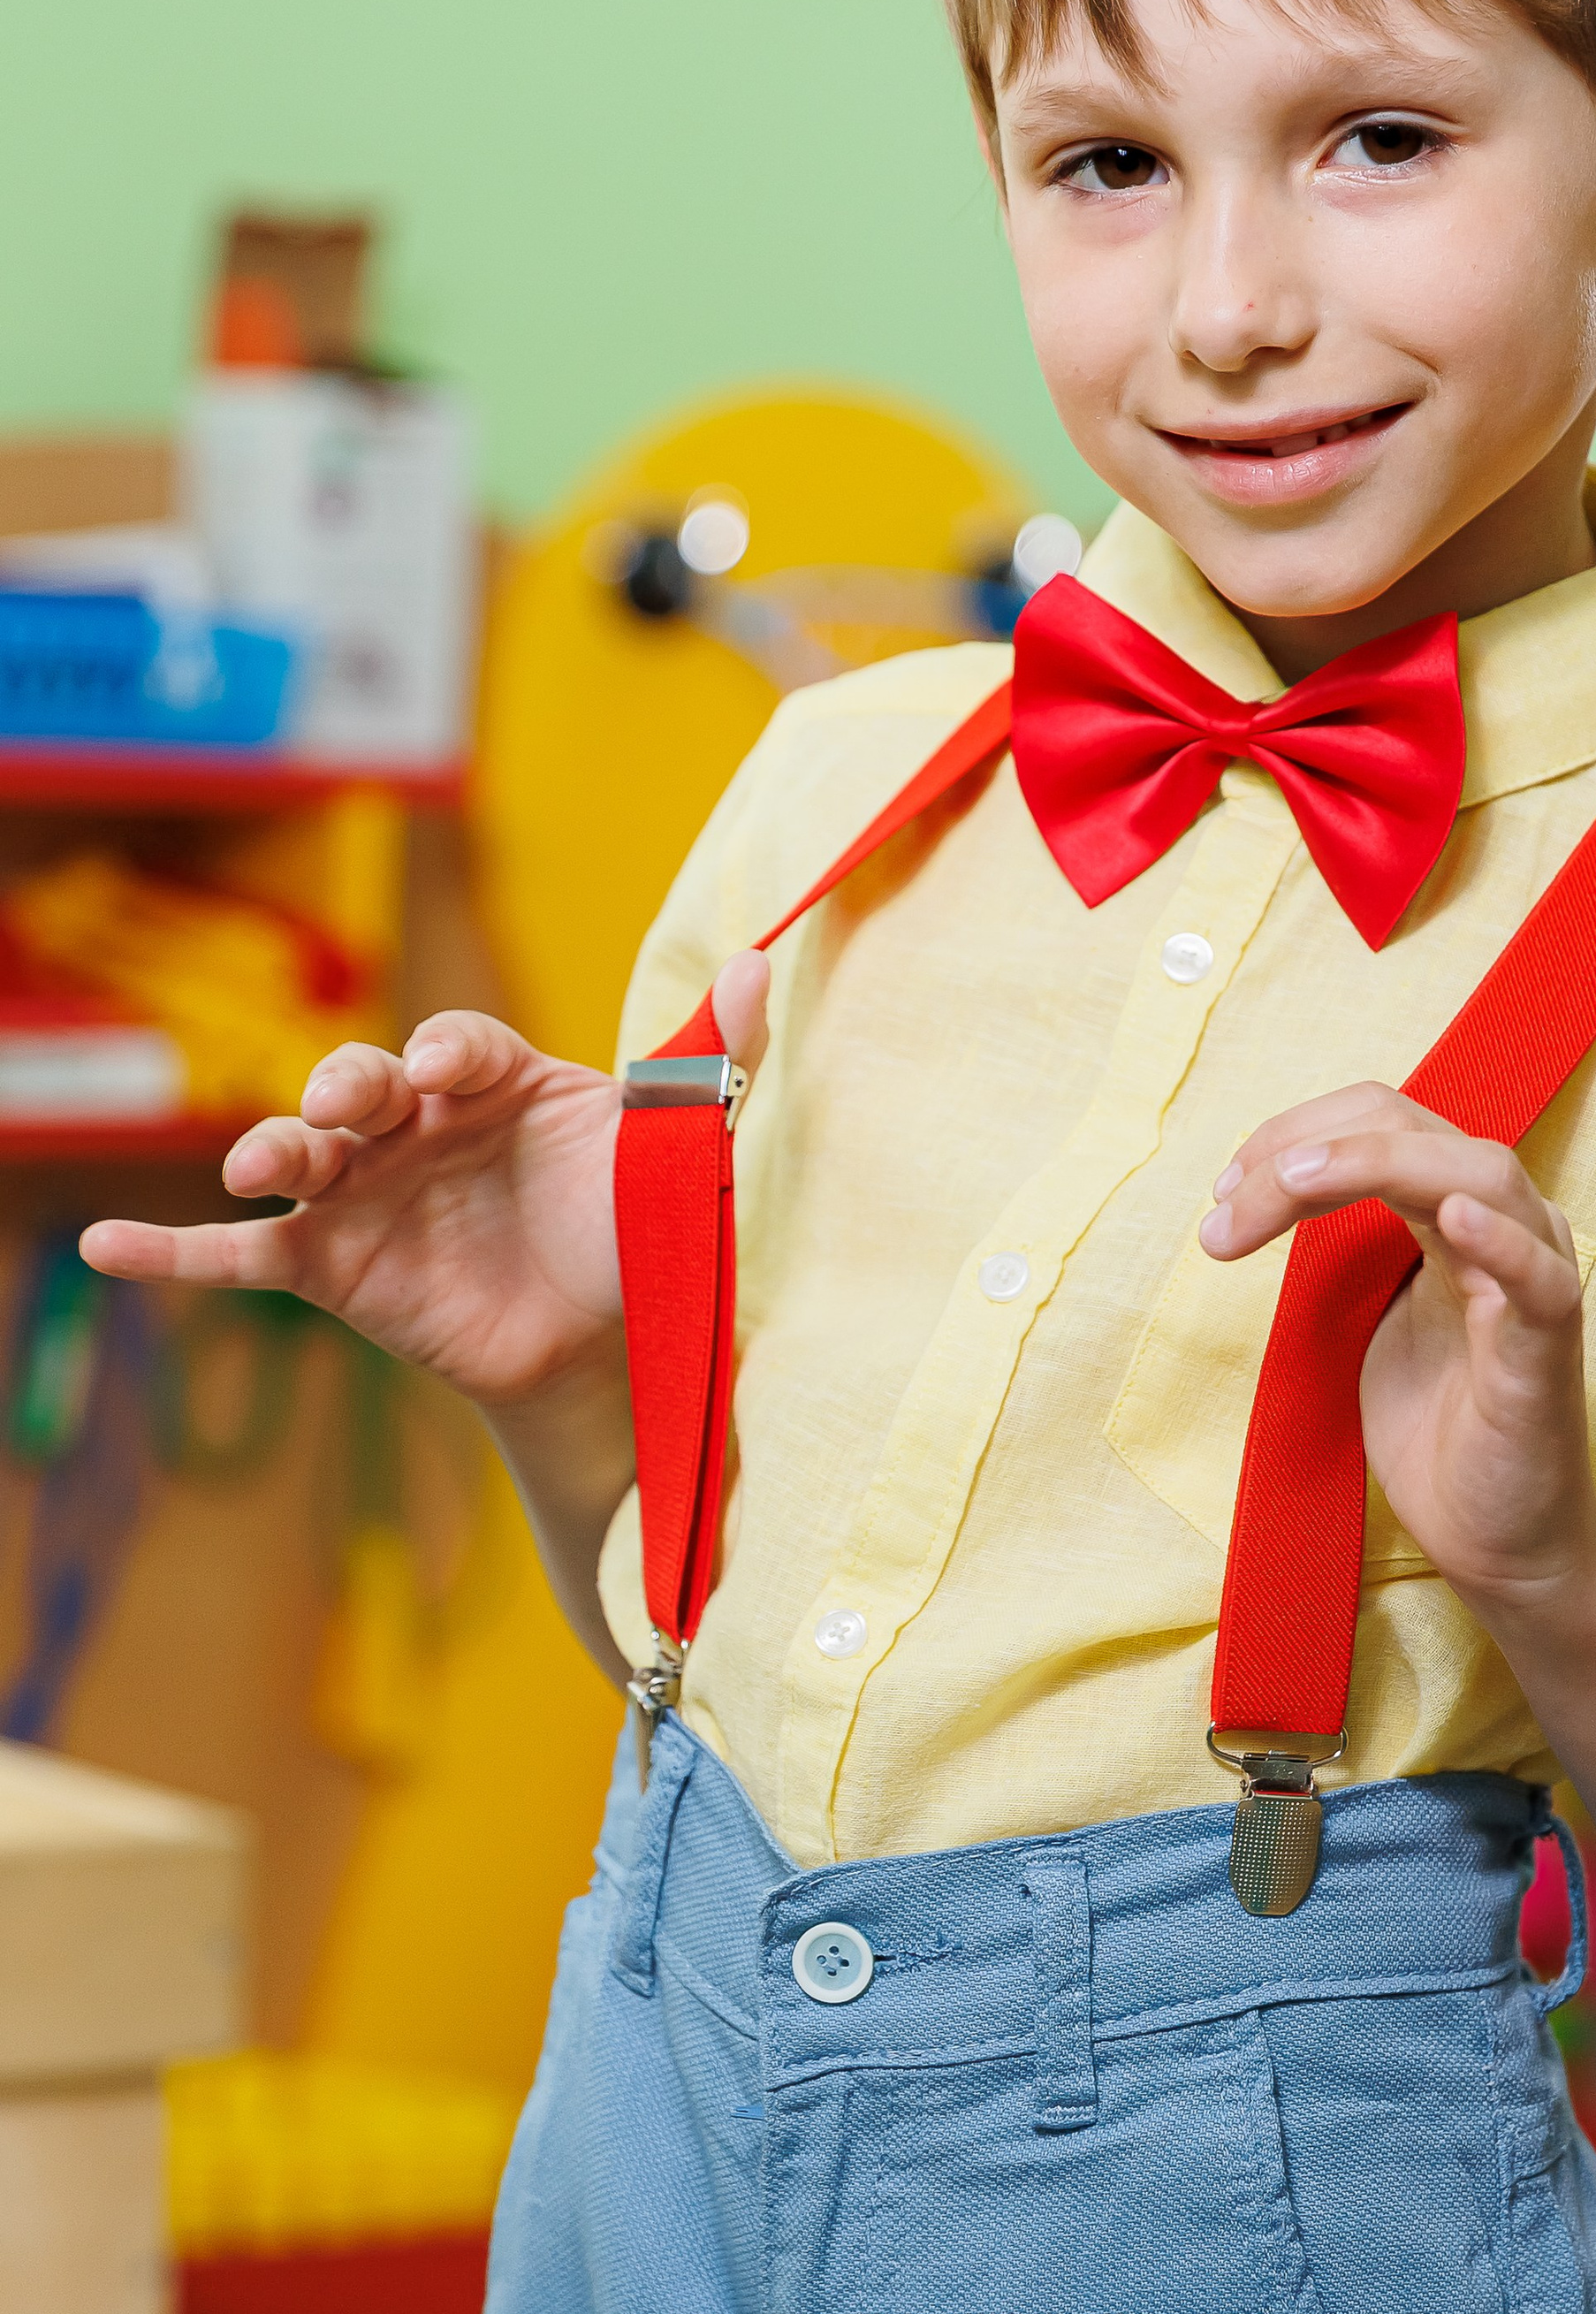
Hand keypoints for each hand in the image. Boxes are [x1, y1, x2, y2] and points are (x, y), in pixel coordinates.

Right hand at [79, 952, 771, 1416]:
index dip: (446, 1053)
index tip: (441, 1071)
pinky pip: (241, 1258)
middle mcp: (423, 1125)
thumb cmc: (649, 1230)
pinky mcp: (334, 1270)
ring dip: (273, 1144)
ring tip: (260, 1162)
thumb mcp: (689, 1152)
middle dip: (345, 1084)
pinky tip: (105, 1246)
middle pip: (363, 1082)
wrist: (620, 1346)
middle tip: (349, 1104)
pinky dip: (173, 1250)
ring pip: (300, 1153)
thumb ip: (719, 1066)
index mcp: (503, 1082)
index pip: (460, 1044)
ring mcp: (368, 1194)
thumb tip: (771, 967)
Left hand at [1198, 1081, 1595, 1611]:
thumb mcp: (1364, 1316)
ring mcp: (1532, 1278)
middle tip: (1223, 1204)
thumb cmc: (1436, 1428)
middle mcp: (1501, 1223)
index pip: (1377, 1120)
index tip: (1221, 1190)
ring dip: (1373, 1163)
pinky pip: (1539, 1278)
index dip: (1293, 1134)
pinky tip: (1453, 1217)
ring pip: (1476, 1173)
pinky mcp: (1548, 1348)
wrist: (1497, 1540)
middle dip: (1304, 1148)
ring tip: (1290, 1184)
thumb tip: (1249, 1197)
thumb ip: (1338, 1248)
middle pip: (1410, 1127)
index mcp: (1453, 1209)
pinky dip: (1501, 1241)